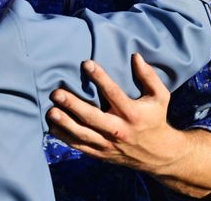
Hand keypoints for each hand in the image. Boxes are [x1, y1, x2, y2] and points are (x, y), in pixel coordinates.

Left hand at [47, 54, 179, 174]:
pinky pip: (80, 146)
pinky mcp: (101, 153)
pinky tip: (52, 126)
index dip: (100, 77)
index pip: (114, 93)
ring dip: (65, 123)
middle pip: (93, 117)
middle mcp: (119, 130)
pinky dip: (65, 138)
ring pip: (83, 135)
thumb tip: (135, 56)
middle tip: (56, 93)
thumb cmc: (155, 118)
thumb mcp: (160, 97)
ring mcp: (109, 144)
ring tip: (50, 111)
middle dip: (73, 105)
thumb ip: (148, 76)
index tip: (86, 63)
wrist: (157, 154)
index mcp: (133, 113)